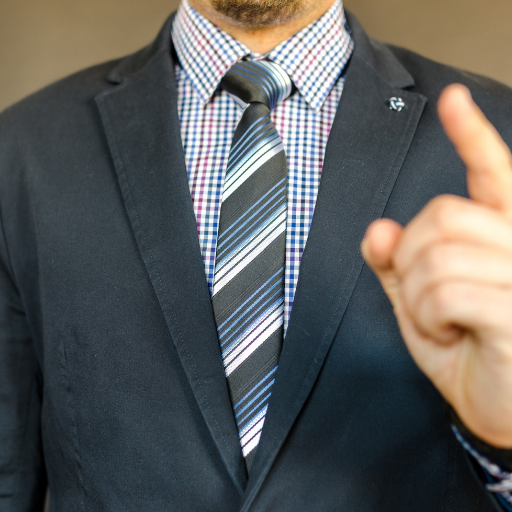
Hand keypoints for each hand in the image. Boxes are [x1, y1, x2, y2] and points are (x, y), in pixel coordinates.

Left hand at [361, 84, 511, 447]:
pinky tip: (452, 331)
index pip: (493, 173)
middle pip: (440, 215)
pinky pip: (445, 290)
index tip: (452, 99)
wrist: (499, 409)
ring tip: (444, 320)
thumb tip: (378, 230)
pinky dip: (428, 315)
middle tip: (424, 295)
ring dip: (418, 294)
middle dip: (410, 258)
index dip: (471, 134)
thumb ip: (398, 265)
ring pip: (437, 254)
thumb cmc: (466, 352)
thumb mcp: (421, 305)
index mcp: (504, 237)